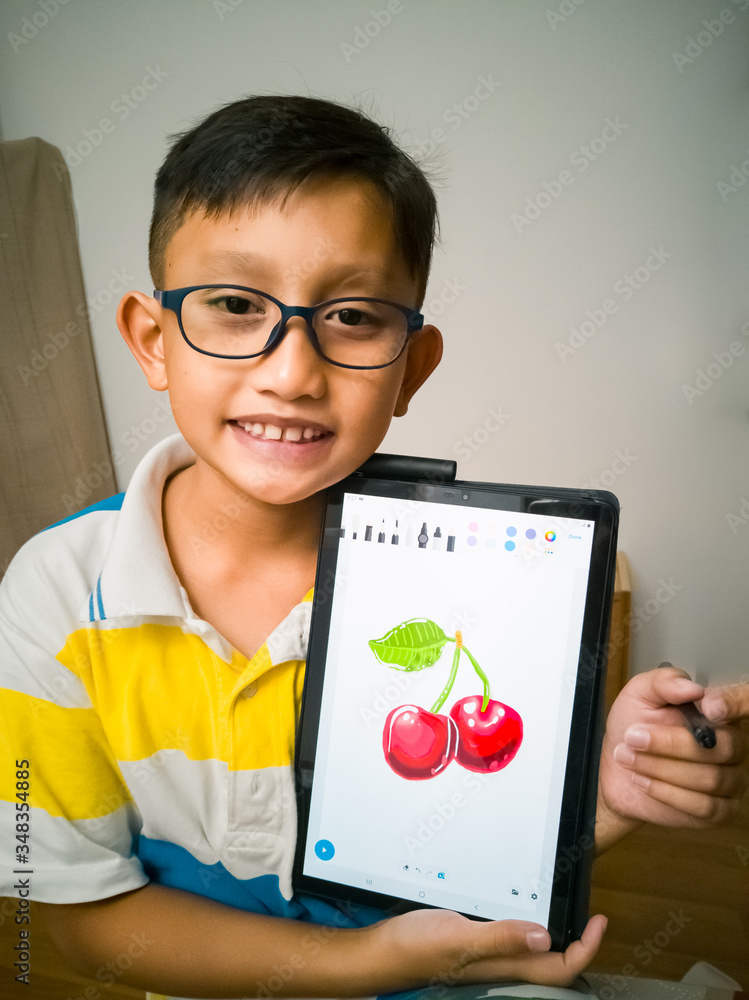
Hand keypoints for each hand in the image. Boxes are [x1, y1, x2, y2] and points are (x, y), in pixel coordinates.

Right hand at [372, 909, 607, 988]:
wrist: (380, 952)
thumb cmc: (414, 949)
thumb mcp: (459, 938)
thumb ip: (501, 938)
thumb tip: (545, 936)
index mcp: (504, 967)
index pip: (561, 968)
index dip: (587, 948)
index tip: (598, 921)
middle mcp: (501, 966)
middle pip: (553, 964)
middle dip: (577, 942)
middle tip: (587, 914)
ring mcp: (487, 957)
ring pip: (533, 952)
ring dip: (553, 932)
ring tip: (564, 908)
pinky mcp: (473, 945)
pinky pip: (510, 939)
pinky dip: (525, 924)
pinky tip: (518, 906)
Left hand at [597, 666, 747, 837]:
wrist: (616, 770)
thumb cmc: (632, 728)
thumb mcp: (639, 695)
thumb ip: (663, 682)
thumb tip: (691, 687)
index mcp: (718, 712)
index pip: (744, 702)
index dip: (733, 704)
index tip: (707, 707)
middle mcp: (732, 745)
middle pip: (723, 747)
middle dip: (670, 743)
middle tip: (634, 736)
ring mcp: (731, 779)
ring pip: (710, 778)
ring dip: (660, 768)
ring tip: (629, 758)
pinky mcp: (719, 810)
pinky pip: (705, 806)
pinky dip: (668, 793)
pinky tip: (644, 781)